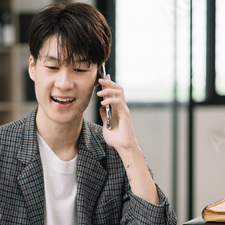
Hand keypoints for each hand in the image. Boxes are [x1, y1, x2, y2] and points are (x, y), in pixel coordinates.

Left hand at [97, 76, 159, 204]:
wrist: (123, 147)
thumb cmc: (116, 139)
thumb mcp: (106, 125)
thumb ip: (104, 115)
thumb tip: (101, 107)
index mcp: (117, 109)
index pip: (114, 93)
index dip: (108, 84)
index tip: (102, 77)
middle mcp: (122, 107)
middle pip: (118, 89)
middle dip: (109, 82)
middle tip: (100, 79)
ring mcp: (124, 110)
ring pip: (119, 92)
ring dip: (108, 89)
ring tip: (99, 92)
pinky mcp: (125, 114)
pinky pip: (118, 102)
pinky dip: (110, 100)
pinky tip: (102, 103)